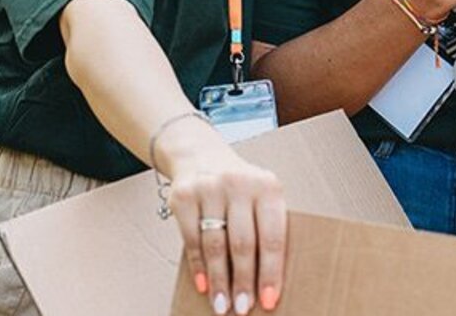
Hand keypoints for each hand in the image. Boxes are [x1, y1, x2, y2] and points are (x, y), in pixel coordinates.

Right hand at [163, 121, 286, 314]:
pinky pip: (191, 240)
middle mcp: (238, 184)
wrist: (201, 155)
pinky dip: (198, 267)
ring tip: (222, 305)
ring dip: (219, 280)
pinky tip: (204, 285)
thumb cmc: (240, 188)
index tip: (268, 300)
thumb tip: (266, 282)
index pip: (272, 237)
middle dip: (243, 282)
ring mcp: (208, 188)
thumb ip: (266, 229)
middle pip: (243, 244)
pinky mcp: (183, 196)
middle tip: (243, 308)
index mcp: (268, 186)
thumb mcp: (261, 198)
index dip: (270, 272)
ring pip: (215, 245)